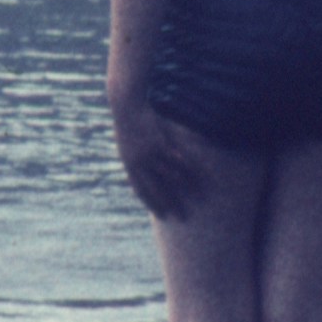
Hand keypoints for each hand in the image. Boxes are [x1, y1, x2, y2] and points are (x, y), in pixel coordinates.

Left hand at [112, 97, 203, 219]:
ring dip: (182, 190)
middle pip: (156, 190)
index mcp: (129, 165)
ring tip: (195, 200)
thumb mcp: (127, 143)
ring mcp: (148, 154)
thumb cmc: (127, 121)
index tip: (162, 214)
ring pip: (168, 178)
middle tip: (181, 216)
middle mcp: (138, 164)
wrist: (126, 105)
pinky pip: (175, 161)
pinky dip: (185, 170)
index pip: (141, 190)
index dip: (152, 203)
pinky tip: (195, 178)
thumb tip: (140, 168)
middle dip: (169, 204)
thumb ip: (134, 157)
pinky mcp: (158, 143)